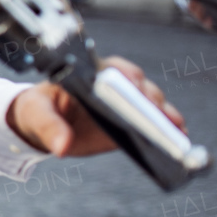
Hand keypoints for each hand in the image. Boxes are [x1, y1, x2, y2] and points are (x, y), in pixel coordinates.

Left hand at [6, 56, 185, 157]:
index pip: (116, 70)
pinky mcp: (131, 124)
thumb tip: (61, 146)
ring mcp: (126, 104)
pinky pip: (154, 124)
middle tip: (158, 116)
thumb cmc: (39, 108)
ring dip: (166, 116)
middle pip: (142, 88)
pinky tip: (178, 140)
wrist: (41, 123)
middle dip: (152, 100)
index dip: (129, 79)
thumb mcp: (37, 114)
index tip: (136, 90)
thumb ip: (49, 127)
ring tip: (176, 130)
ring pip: (154, 105)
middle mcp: (114, 85)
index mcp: (91, 73)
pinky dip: (168, 130)